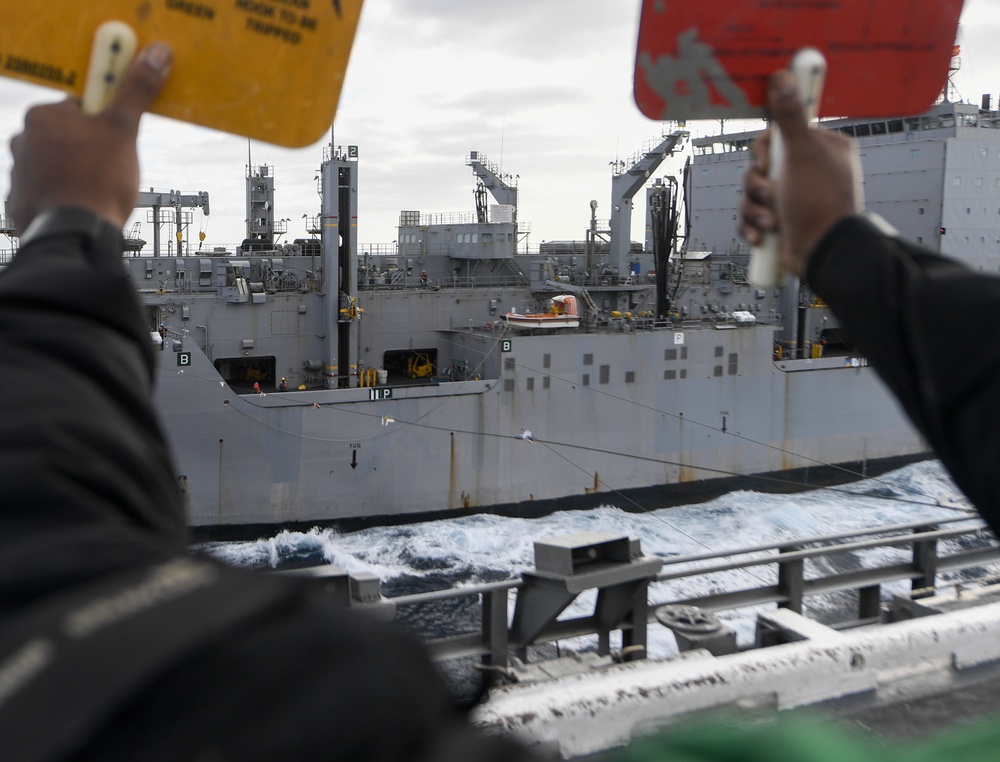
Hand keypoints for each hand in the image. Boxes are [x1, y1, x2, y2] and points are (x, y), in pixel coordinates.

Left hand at [7, 43, 172, 232]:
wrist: (75, 232)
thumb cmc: (96, 181)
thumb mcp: (124, 130)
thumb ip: (136, 91)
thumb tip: (154, 55)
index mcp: (44, 116)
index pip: (80, 107)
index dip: (106, 122)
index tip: (120, 134)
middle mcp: (23, 140)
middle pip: (68, 137)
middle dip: (92, 149)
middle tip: (116, 166)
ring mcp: (20, 172)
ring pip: (57, 165)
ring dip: (77, 173)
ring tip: (101, 190)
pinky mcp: (22, 200)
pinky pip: (47, 191)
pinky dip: (64, 196)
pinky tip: (84, 204)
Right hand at [739, 70, 860, 277]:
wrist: (822, 255)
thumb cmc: (819, 204)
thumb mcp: (802, 154)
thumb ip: (790, 116)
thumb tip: (784, 77)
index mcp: (821, 150)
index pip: (779, 135)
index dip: (765, 149)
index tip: (766, 159)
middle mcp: (808, 172)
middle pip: (760, 165)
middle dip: (758, 184)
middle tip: (771, 192)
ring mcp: (793, 197)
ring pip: (753, 192)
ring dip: (754, 208)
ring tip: (771, 221)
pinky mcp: (780, 220)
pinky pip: (752, 216)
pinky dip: (753, 227)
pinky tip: (764, 235)